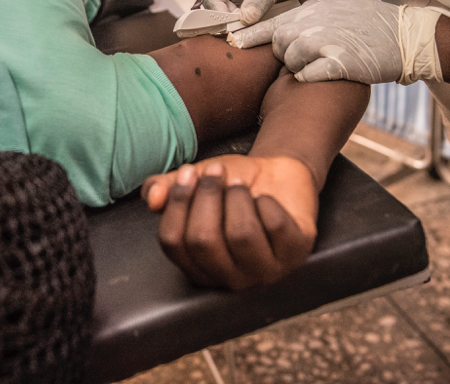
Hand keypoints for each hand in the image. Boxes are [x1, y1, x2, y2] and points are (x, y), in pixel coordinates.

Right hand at [142, 155, 316, 289]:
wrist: (280, 175)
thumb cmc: (236, 185)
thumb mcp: (196, 182)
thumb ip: (166, 188)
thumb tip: (152, 198)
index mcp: (200, 268)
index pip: (174, 244)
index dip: (178, 203)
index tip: (189, 172)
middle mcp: (231, 279)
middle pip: (204, 240)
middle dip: (208, 195)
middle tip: (217, 170)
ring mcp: (266, 272)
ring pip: (241, 234)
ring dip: (238, 196)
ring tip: (241, 186)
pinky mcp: (297, 255)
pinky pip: (275, 225)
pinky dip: (267, 200)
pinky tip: (267, 199)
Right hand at [200, 0, 349, 24]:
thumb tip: (244, 19)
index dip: (214, 3)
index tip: (227, 21)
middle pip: (215, 3)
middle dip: (223, 19)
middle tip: (236, 34)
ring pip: (228, 16)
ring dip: (235, 28)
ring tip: (246, 37)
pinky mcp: (254, 10)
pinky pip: (243, 23)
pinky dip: (246, 31)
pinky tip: (254, 37)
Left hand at [228, 0, 442, 84]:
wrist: (406, 36)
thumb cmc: (373, 26)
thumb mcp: (338, 12)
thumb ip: (312, 19)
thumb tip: (289, 29)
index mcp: (313, 11)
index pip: (271, 21)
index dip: (250, 33)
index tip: (231, 41)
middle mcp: (315, 23)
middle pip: (278, 43)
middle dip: (284, 56)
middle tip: (303, 61)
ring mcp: (326, 41)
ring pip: (291, 61)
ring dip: (300, 69)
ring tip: (323, 65)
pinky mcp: (340, 62)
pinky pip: (310, 76)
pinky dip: (313, 79)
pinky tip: (325, 76)